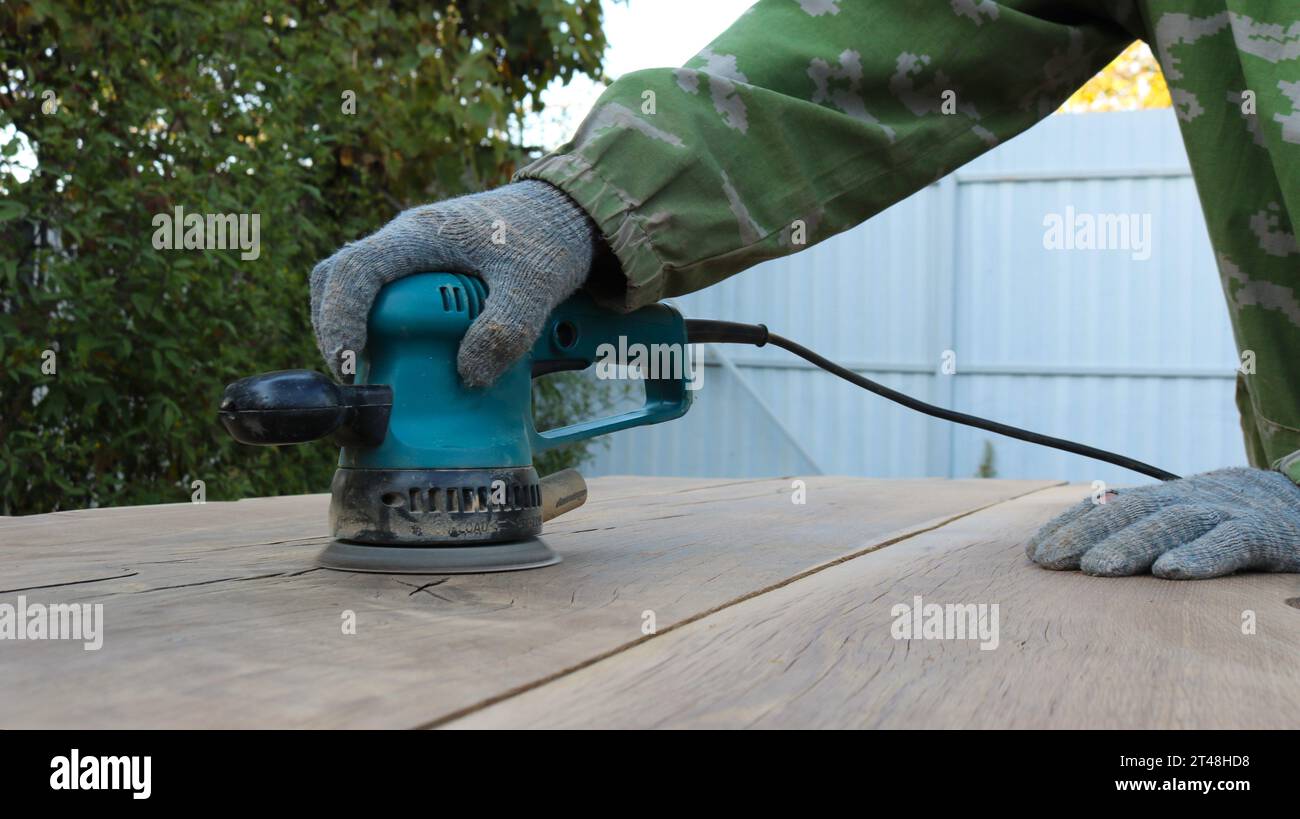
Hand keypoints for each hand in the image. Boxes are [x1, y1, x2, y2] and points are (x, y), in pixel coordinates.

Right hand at [310, 180, 594, 385]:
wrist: (562, 211)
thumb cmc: (545, 237)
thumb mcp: (536, 284)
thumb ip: (507, 328)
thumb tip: (468, 376)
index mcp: (421, 235)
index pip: (354, 270)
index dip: (339, 317)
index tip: (349, 363)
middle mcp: (404, 242)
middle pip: (338, 279)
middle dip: (336, 328)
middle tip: (356, 375)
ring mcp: (410, 257)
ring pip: (357, 288)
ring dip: (356, 330)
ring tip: (377, 371)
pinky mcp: (423, 273)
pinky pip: (385, 298)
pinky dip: (386, 329)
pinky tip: (408, 359)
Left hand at [1026, 467, 1299, 578]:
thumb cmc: (1241, 519)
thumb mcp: (1190, 519)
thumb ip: (1145, 527)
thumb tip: (1084, 547)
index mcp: (1169, 499)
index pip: (1112, 507)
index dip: (1072, 524)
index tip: (1033, 550)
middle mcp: (1192, 499)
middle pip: (1131, 512)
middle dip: (1084, 533)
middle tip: (1045, 558)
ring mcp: (1229, 513)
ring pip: (1173, 524)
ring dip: (1130, 545)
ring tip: (1093, 568)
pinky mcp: (1267, 534)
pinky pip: (1231, 543)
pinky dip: (1200, 556)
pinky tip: (1169, 572)